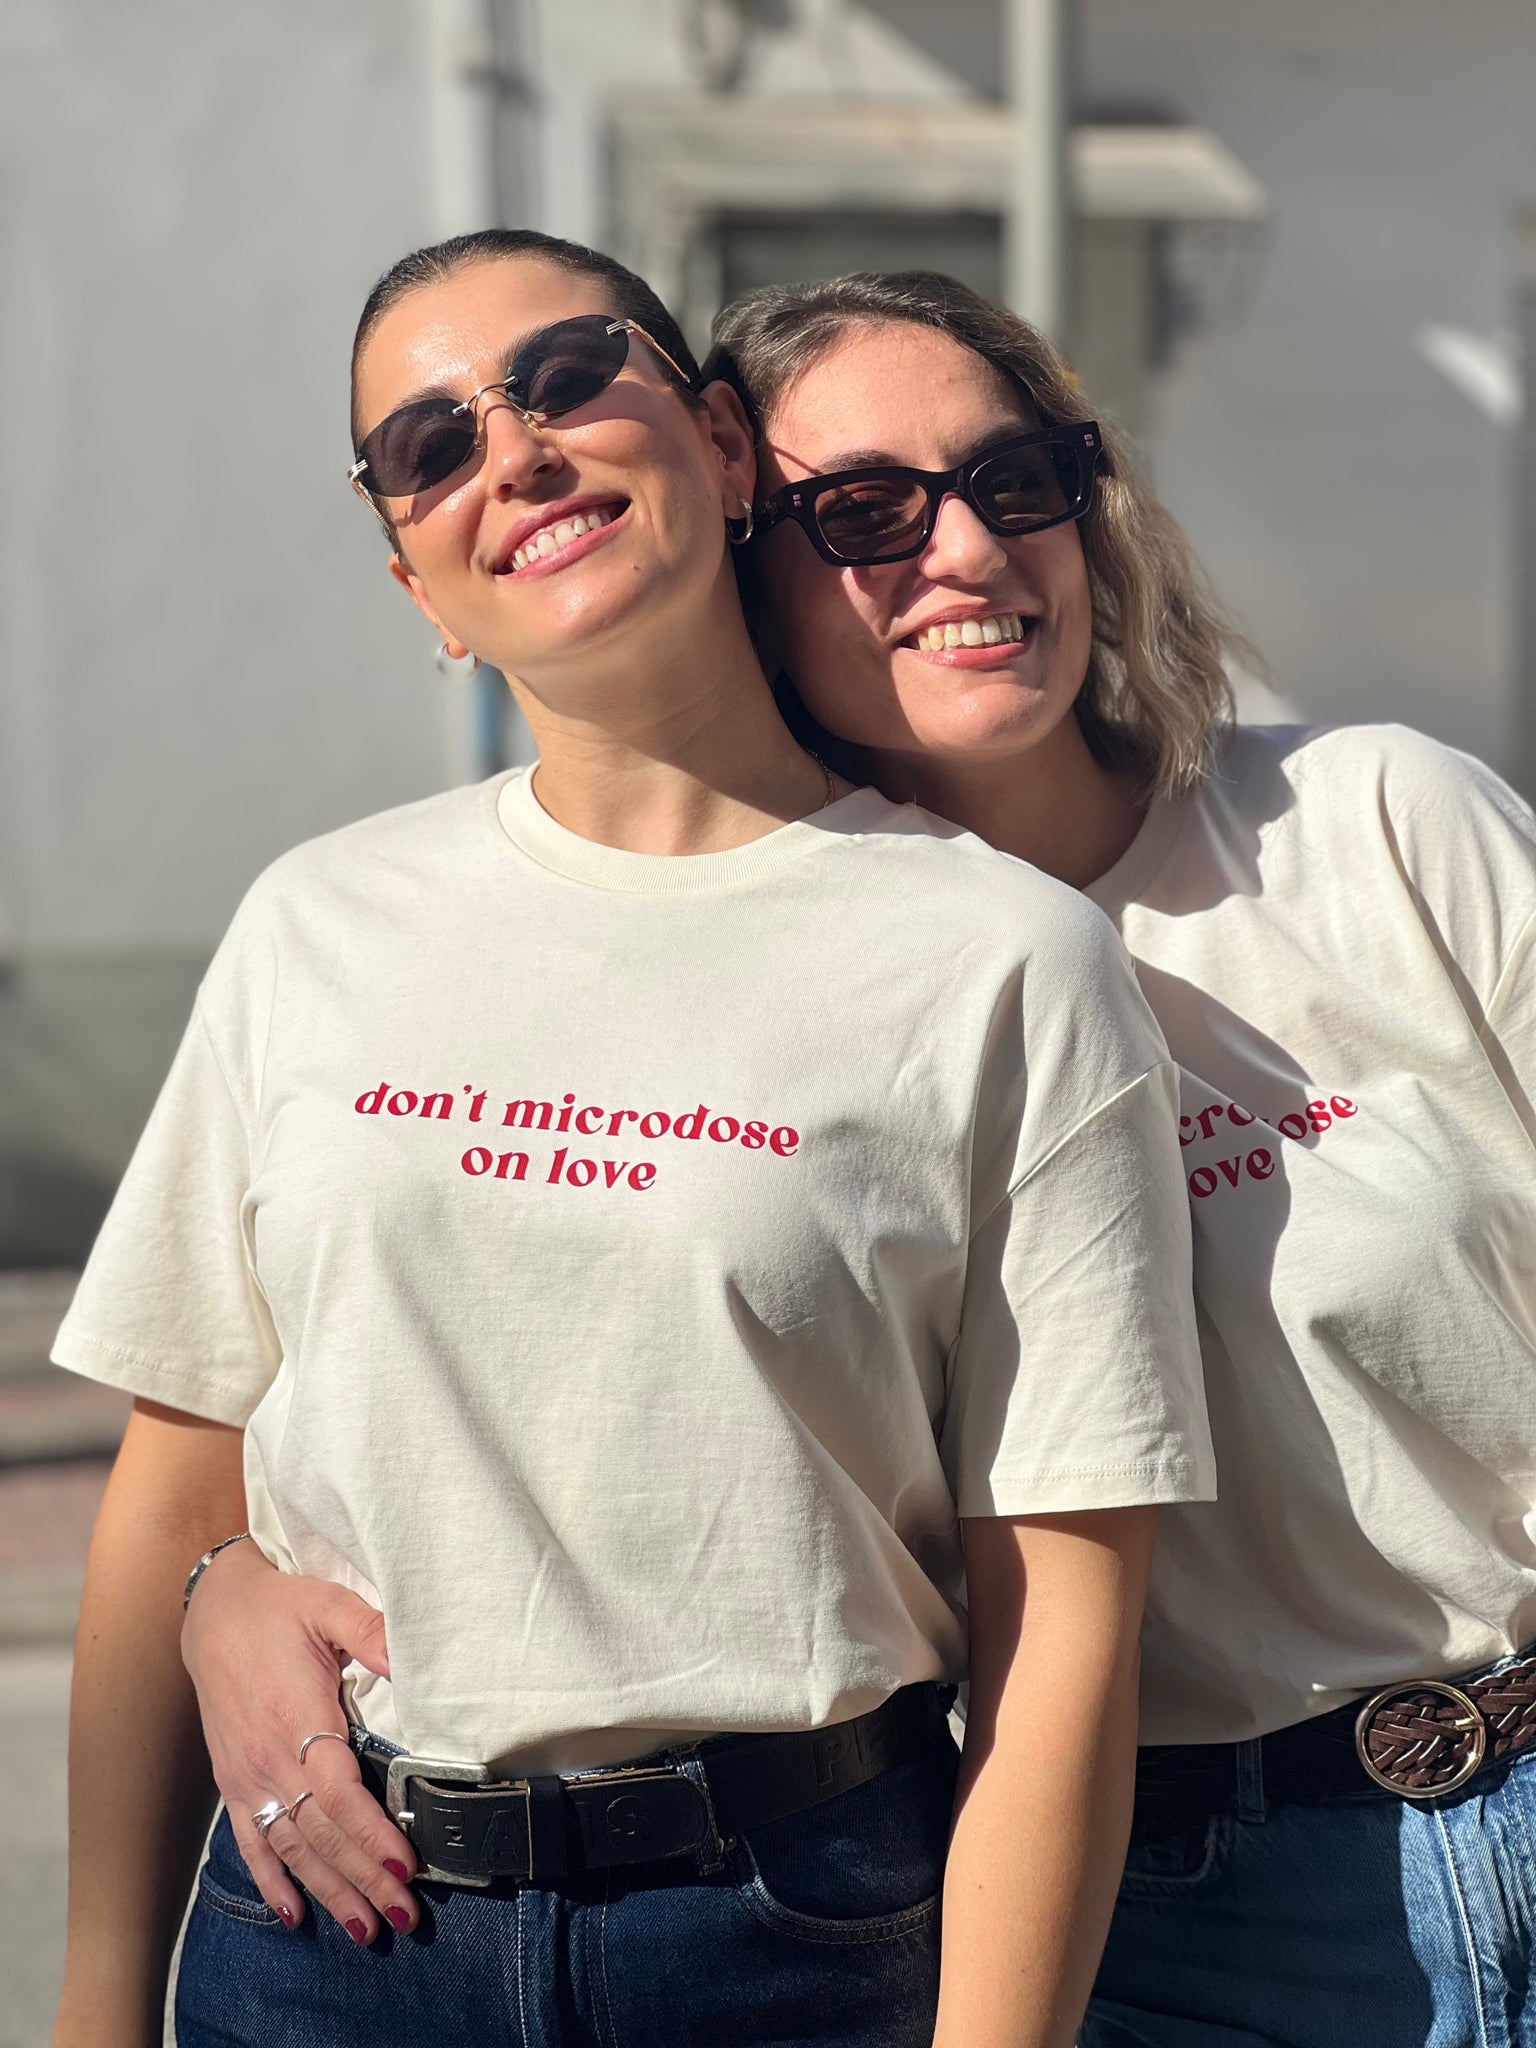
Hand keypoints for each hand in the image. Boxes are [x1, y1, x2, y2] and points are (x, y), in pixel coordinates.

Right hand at [180, 1539, 417, 1941]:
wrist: (215, 1611)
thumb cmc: (280, 1607)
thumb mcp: (330, 1605)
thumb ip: (372, 1633)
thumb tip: (410, 1659)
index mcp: (297, 1718)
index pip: (340, 1795)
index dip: (372, 1835)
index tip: (407, 1866)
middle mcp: (269, 1759)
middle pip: (322, 1834)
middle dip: (364, 1879)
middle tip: (402, 1916)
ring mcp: (248, 1776)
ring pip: (292, 1848)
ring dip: (329, 1891)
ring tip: (364, 1928)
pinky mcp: (233, 1782)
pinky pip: (250, 1841)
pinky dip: (271, 1880)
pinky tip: (293, 1913)